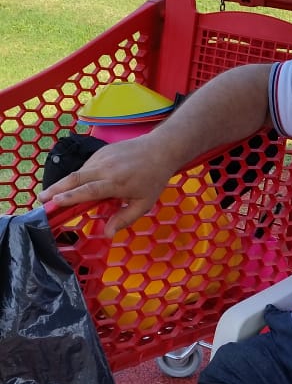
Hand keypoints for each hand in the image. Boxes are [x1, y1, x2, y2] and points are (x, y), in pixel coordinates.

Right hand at [39, 138, 173, 237]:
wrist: (159, 149)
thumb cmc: (153, 179)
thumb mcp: (144, 203)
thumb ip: (124, 218)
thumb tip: (106, 234)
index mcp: (116, 182)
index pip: (88, 190)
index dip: (70, 197)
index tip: (54, 203)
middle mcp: (105, 168)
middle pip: (75, 178)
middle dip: (56, 188)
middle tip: (41, 198)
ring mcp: (102, 157)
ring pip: (78, 172)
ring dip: (63, 183)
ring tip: (51, 195)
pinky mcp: (100, 151)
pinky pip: (85, 167)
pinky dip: (77, 177)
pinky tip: (73, 186)